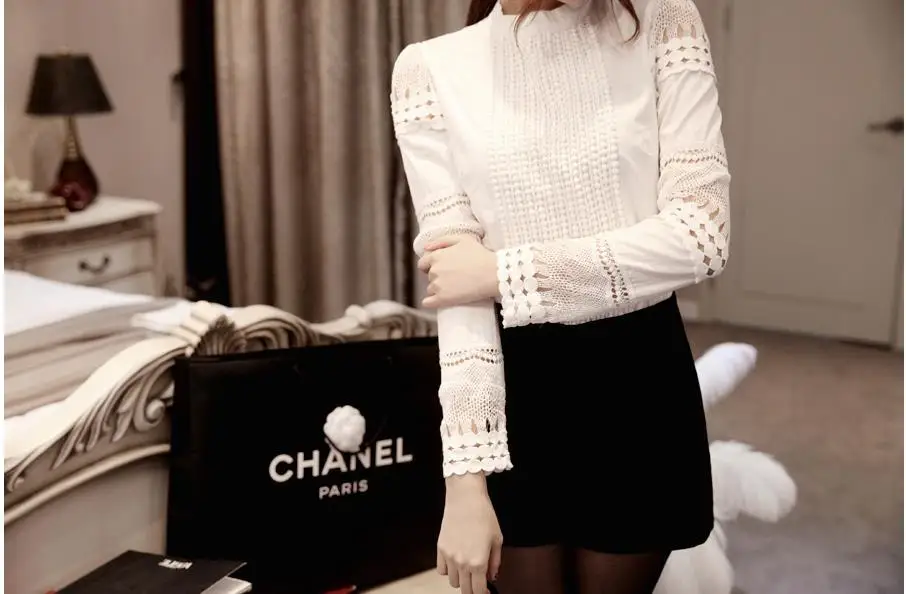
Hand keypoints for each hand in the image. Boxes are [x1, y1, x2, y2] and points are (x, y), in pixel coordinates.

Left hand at [418, 236, 497, 307]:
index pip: (423, 263)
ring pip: (430, 289)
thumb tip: (426, 248)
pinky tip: (437, 301)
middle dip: (438, 277)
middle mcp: (434, 271)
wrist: (494, 273)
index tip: (443, 268)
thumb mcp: (462, 239)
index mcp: (436, 256)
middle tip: (453, 277)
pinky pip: (428, 303)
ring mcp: (437, 286)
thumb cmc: (480, 255)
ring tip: (454, 288)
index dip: (431, 266)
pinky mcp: (443, 299)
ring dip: (438, 289)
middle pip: (429, 276)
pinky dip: (430, 302)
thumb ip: (441, 241)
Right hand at [437, 474, 502, 593]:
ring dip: (461, 580)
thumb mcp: (497, 539)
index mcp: (479, 562)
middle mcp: (462, 563)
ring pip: (452, 582)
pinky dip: (449, 570)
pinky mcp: (440, 548)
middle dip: (473, 589)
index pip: (479, 591)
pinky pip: (442, 570)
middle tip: (479, 582)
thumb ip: (495, 562)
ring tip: (468, 570)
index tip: (487, 591)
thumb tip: (492, 576)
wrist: (466, 498)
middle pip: (465, 590)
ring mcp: (449, 557)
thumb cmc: (484, 515)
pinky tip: (456, 562)